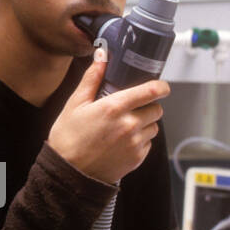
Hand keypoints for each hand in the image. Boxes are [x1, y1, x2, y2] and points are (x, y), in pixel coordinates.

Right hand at [47, 50, 170, 184]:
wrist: (68, 174)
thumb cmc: (68, 139)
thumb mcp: (75, 104)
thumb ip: (92, 78)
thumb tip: (102, 55)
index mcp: (115, 107)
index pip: (152, 91)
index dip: (161, 86)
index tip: (161, 86)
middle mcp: (129, 125)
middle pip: (157, 109)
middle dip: (149, 106)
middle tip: (133, 108)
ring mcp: (134, 143)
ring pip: (154, 127)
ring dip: (145, 124)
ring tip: (126, 126)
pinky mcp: (136, 159)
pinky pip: (148, 144)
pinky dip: (140, 141)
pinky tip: (123, 142)